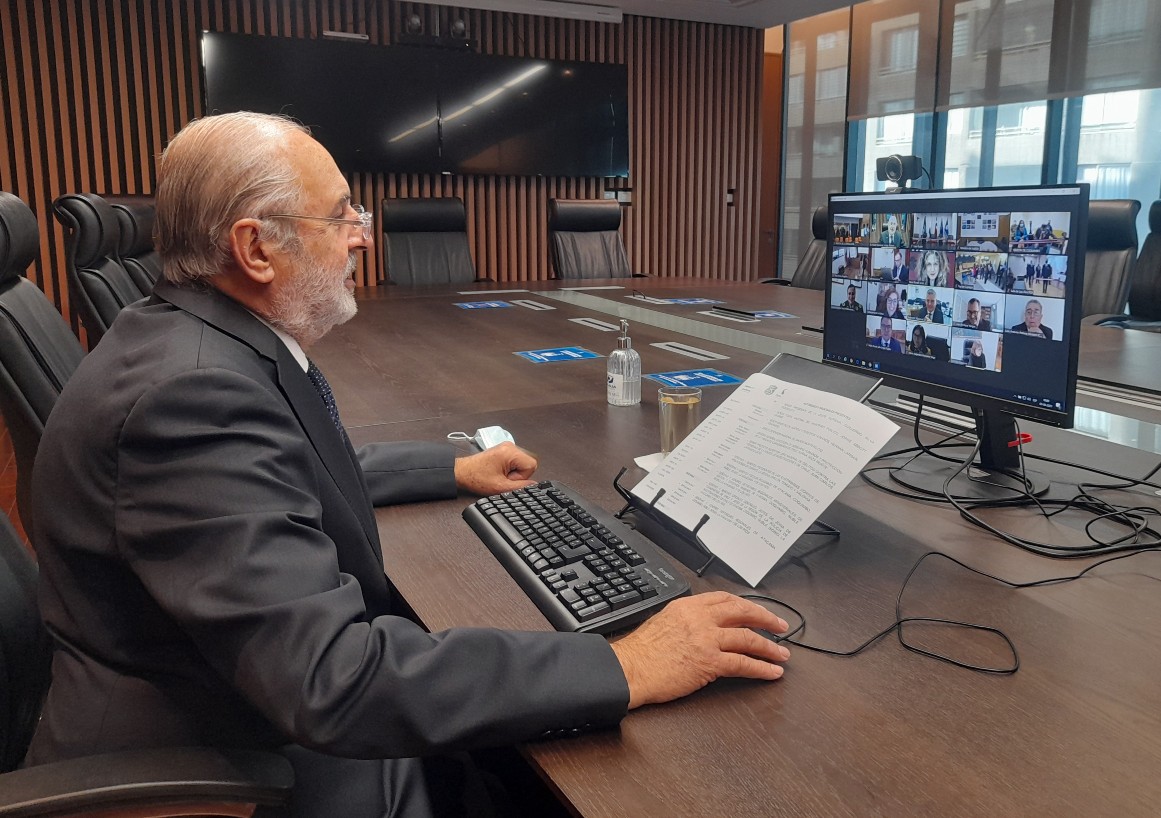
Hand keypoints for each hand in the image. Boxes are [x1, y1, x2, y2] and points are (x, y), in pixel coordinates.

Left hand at [453, 441, 537, 495]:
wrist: (461, 472)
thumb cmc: (476, 477)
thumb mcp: (500, 487)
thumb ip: (520, 487)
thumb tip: (533, 485)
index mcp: (510, 452)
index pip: (531, 465)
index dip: (522, 476)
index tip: (508, 479)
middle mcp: (510, 446)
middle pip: (528, 463)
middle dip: (518, 474)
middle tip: (503, 477)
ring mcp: (507, 447)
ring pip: (522, 463)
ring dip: (514, 472)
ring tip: (500, 475)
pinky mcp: (503, 451)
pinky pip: (516, 461)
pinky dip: (510, 469)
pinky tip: (499, 472)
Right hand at [610, 591, 789, 708]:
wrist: (630, 669)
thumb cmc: (640, 652)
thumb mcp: (662, 621)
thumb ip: (686, 620)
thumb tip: (702, 627)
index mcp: (688, 606)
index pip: (724, 599)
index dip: (745, 605)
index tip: (756, 612)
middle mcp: (700, 618)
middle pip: (742, 612)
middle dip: (765, 619)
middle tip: (780, 626)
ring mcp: (706, 639)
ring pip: (748, 638)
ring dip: (769, 647)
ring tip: (782, 654)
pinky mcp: (710, 662)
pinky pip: (743, 663)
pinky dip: (761, 668)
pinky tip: (772, 672)